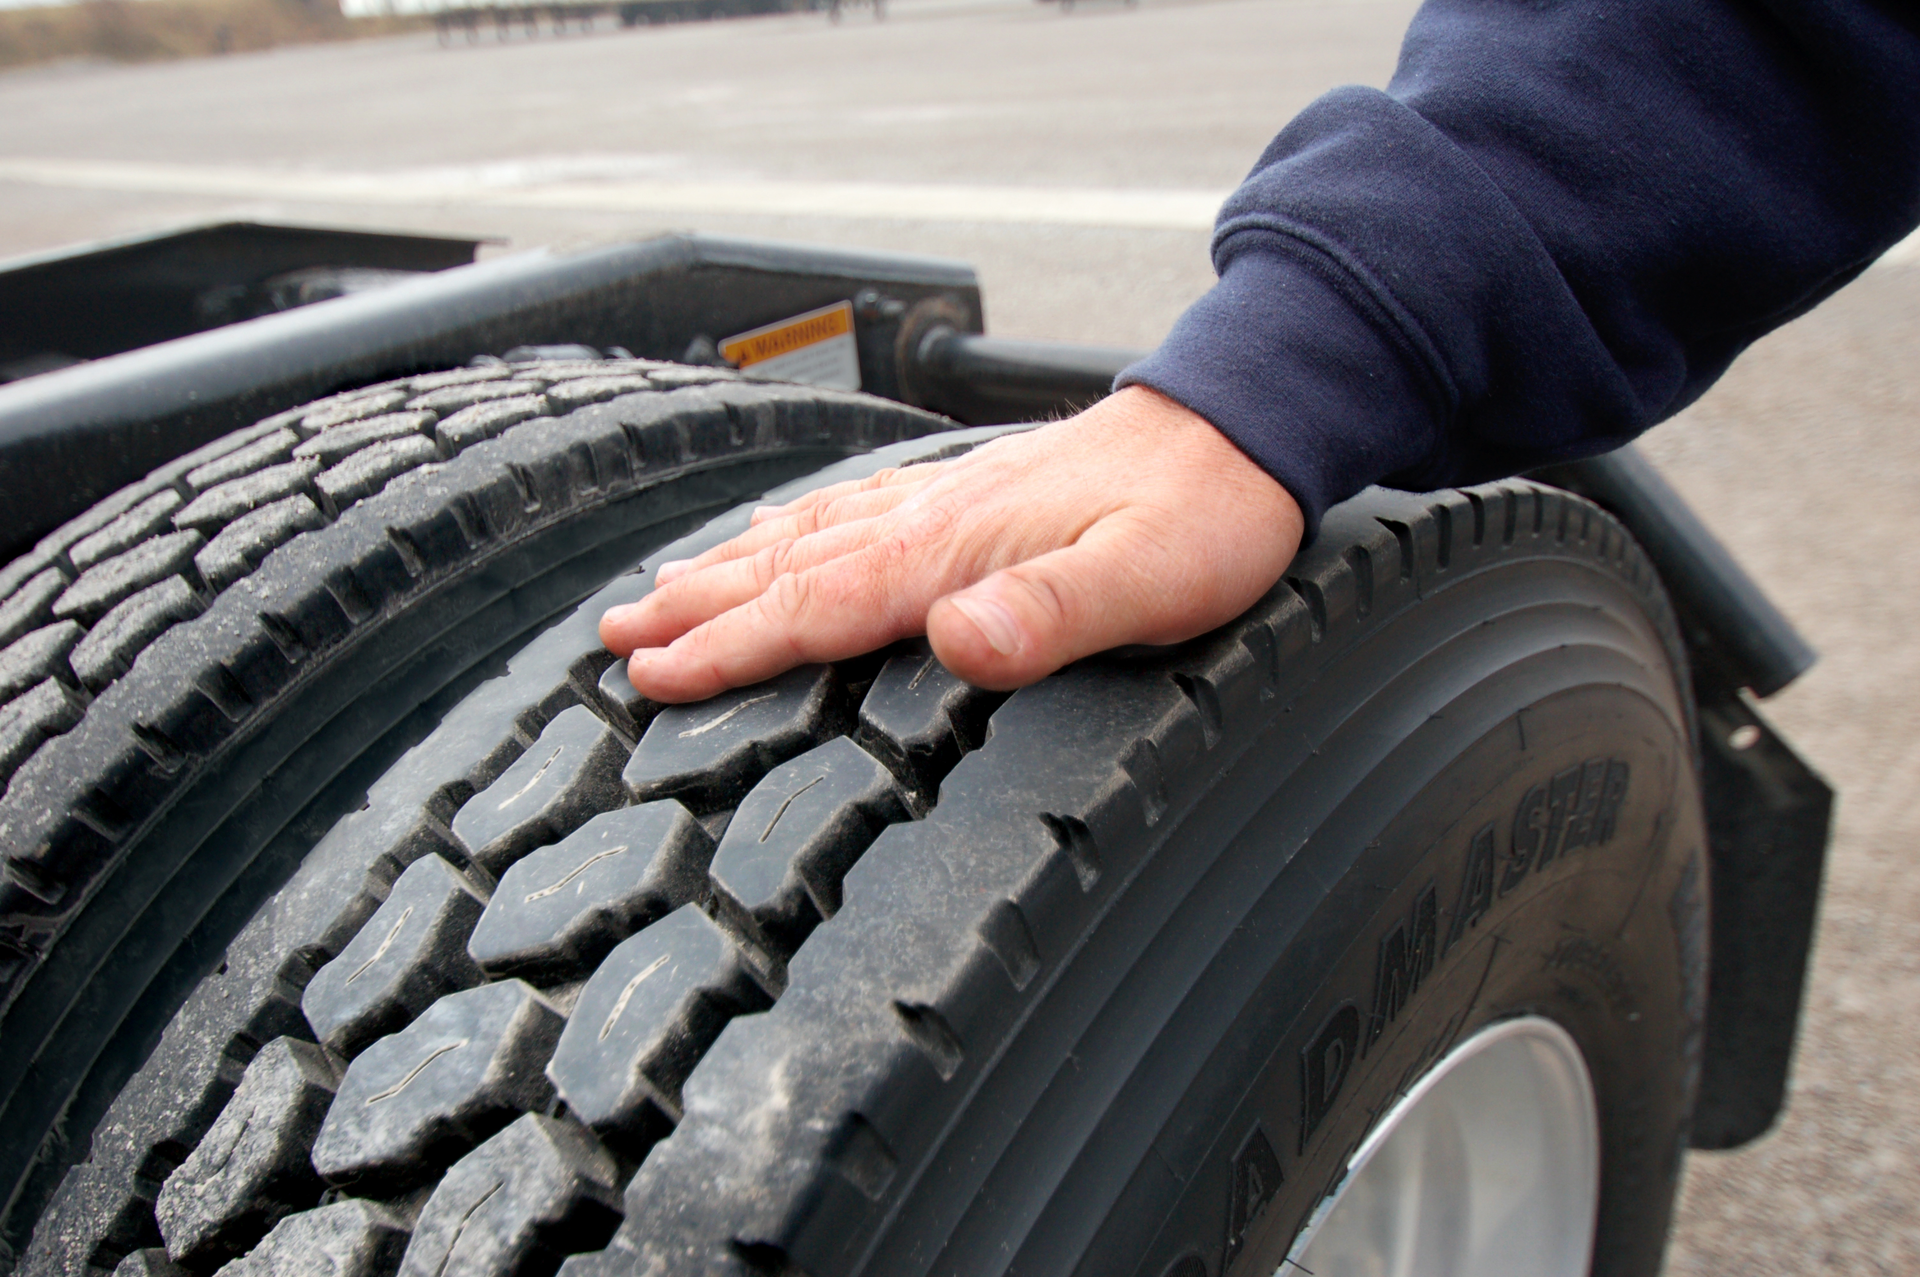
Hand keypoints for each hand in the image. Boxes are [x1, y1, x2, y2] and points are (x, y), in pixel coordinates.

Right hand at [599, 385, 1305, 701]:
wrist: (1244, 426)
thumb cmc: (1205, 515)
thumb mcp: (1149, 580)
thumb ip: (1050, 612)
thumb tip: (958, 642)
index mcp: (954, 551)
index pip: (816, 608)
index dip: (729, 649)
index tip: (653, 679)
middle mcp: (933, 519)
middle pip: (788, 570)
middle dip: (696, 611)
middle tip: (614, 642)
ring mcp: (947, 499)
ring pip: (810, 536)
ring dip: (728, 568)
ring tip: (657, 591)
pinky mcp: (972, 491)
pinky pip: (854, 510)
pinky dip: (795, 529)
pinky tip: (779, 533)